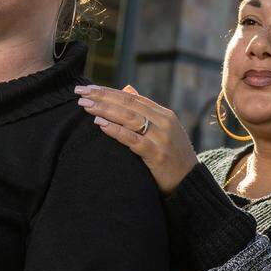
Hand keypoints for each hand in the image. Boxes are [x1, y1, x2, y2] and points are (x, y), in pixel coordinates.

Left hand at [75, 84, 197, 193]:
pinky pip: (133, 140)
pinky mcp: (157, 155)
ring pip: (129, 118)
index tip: (88, 88)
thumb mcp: (163, 130)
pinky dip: (116, 130)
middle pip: (128, 103)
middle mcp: (163, 122)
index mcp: (164, 114)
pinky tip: (100, 124)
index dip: (109, 91)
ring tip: (86, 105)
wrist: (190, 183)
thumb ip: (145, 110)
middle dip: (102, 96)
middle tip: (81, 92)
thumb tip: (127, 89)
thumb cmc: (172, 156)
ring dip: (105, 110)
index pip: (132, 97)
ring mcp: (161, 138)